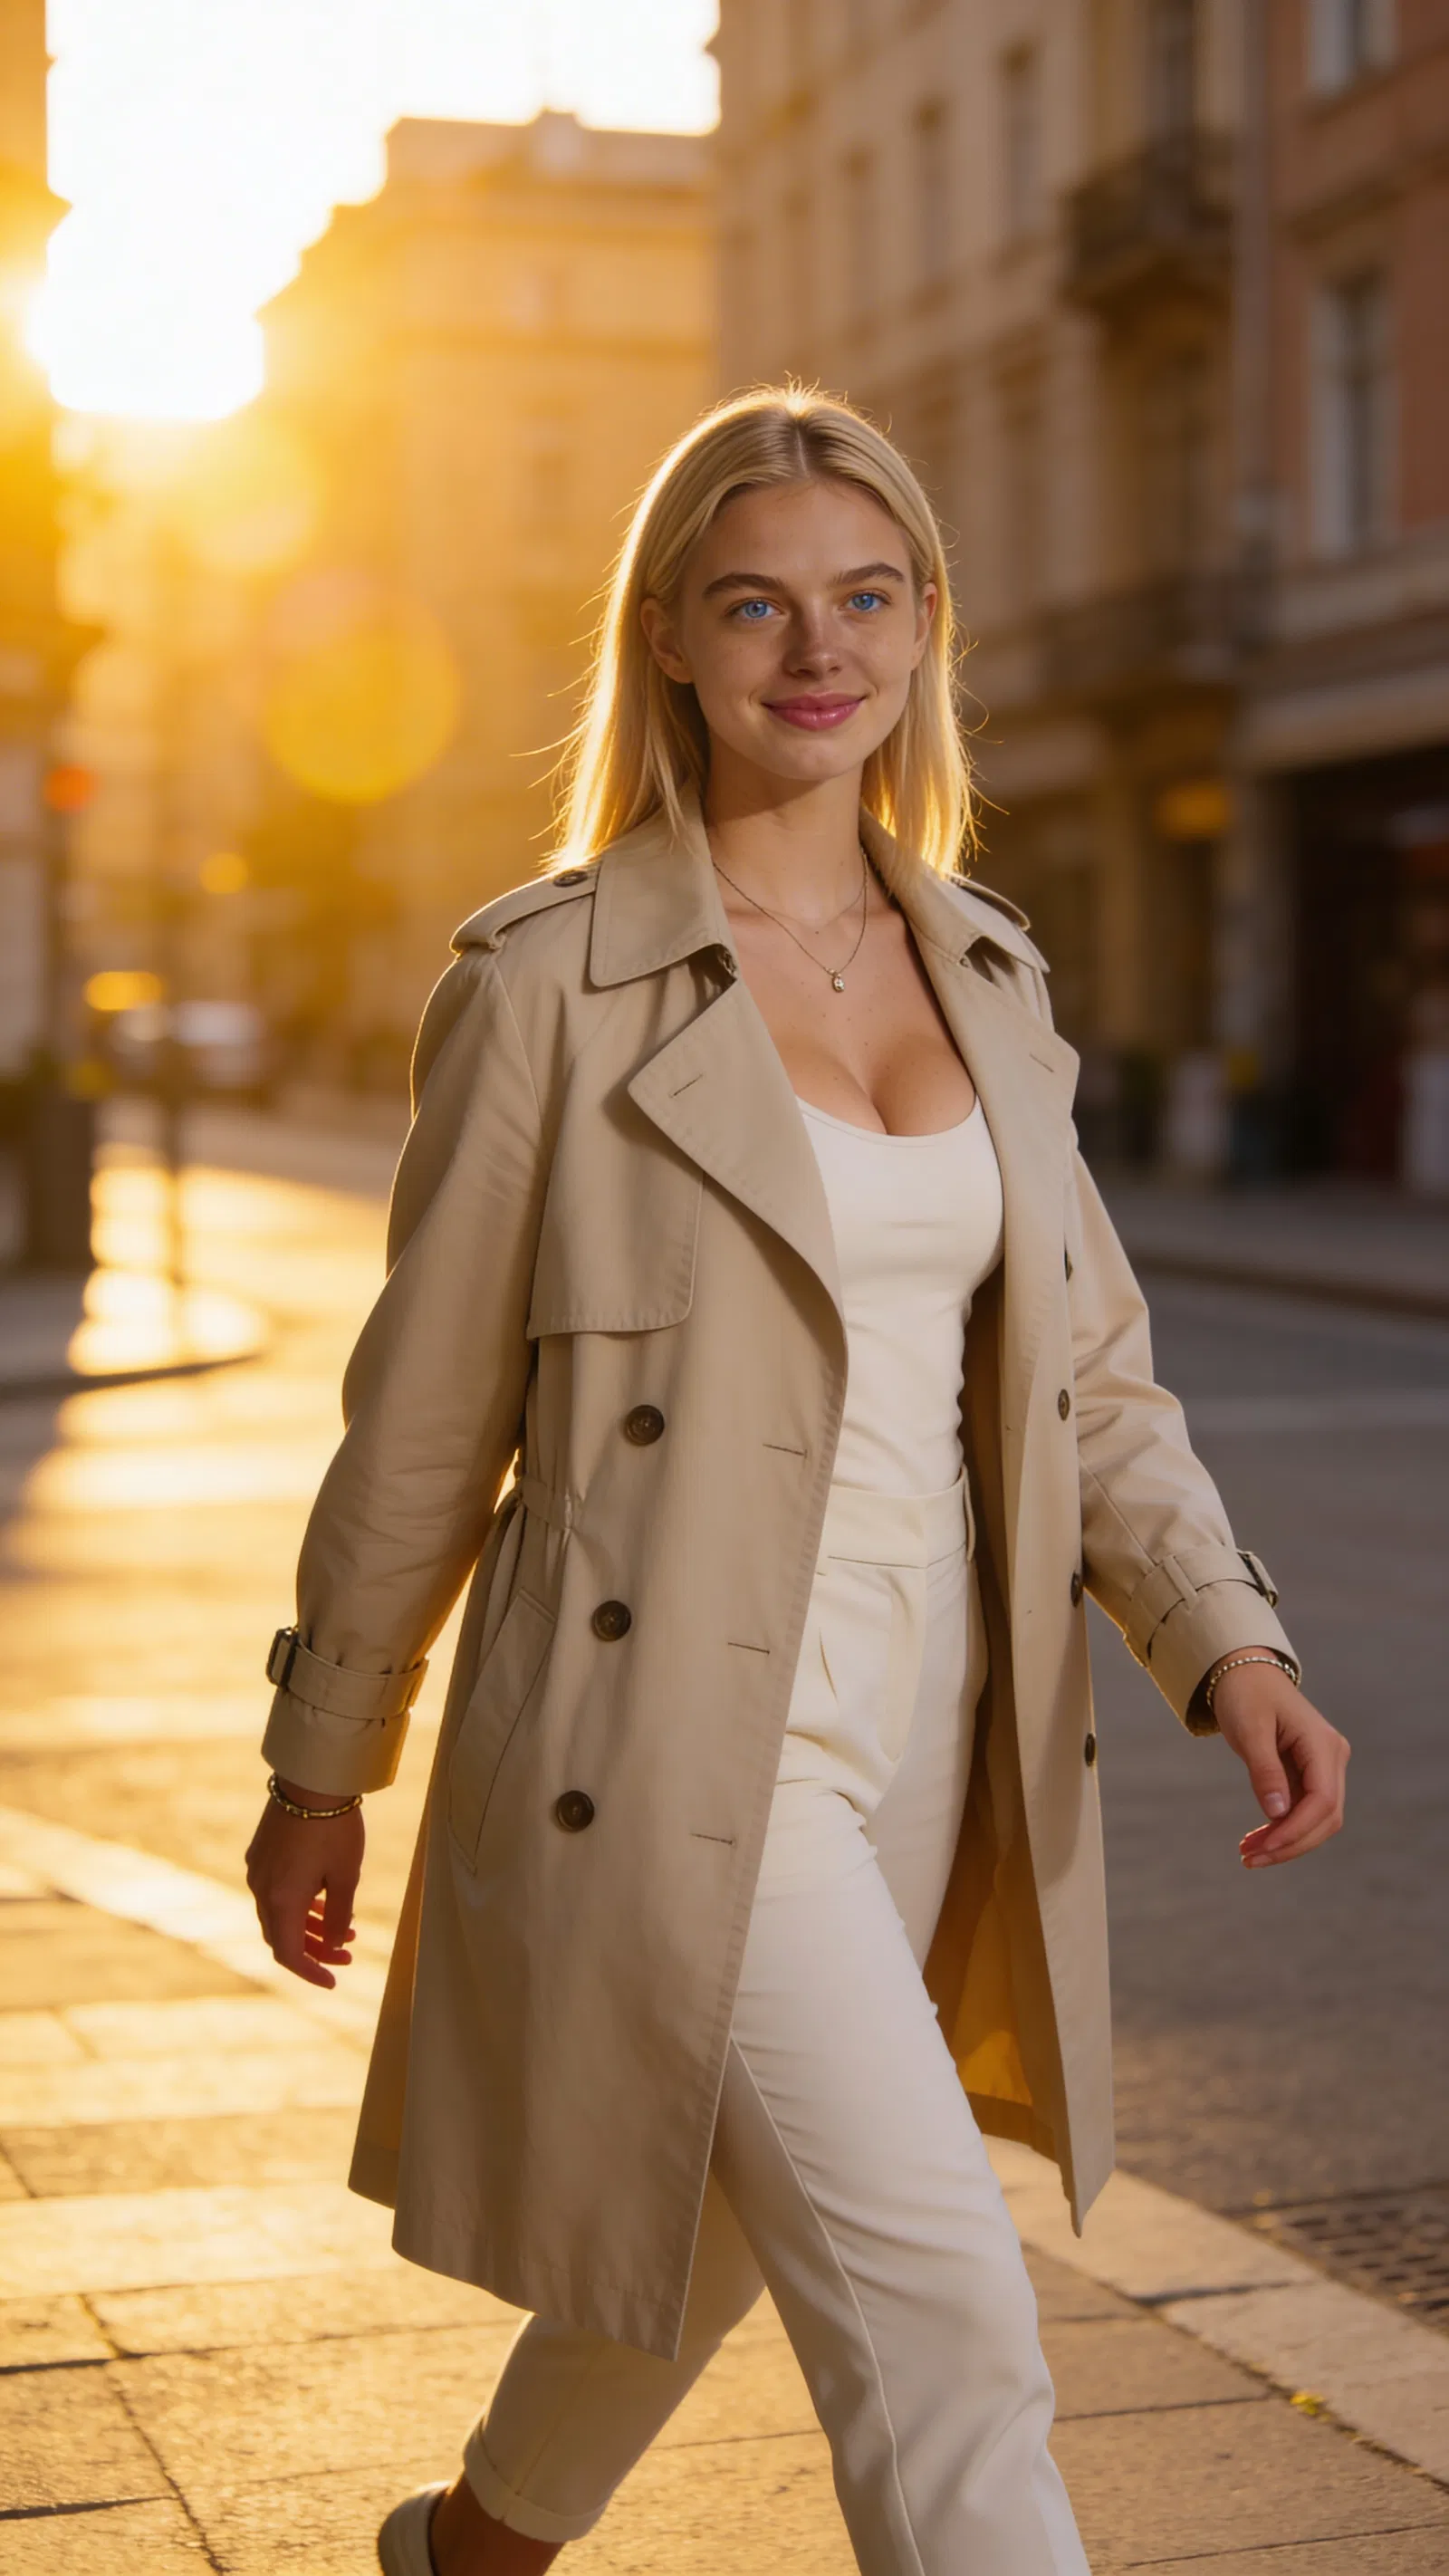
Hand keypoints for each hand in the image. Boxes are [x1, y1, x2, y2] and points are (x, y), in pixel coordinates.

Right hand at [245, 1783, 363, 1986]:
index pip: (290, 1954)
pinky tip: (324, 1901)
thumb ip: (340, 1916)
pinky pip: (276, 1892)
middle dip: (315, 1951)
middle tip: (348, 1955)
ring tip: (345, 1930)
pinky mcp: (260, 1854)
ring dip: (309, 1927)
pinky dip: (298, 1905)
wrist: (311, 1778)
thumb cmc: (334, 1827)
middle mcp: (262, 1889)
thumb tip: (336, 1945)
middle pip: (283, 1937)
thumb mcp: (346, 1876)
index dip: (311, 1972)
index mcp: (281, 1901)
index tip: (333, 1980)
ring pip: (279, 1914)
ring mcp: (258, 1870)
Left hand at [1208, 1659, 1349, 1868]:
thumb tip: (1278, 1814)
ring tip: (1248, 1854)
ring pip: (1317, 1819)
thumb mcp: (1250, 1730)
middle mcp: (1332, 1758)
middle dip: (1291, 1843)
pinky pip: (1304, 1811)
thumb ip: (1265, 1771)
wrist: (1245, 1675)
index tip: (1265, 1847)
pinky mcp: (1310, 1775)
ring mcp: (1324, 1768)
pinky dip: (1283, 1829)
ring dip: (1286, 1841)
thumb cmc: (1246, 1695)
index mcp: (1323, 1744)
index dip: (1297, 1830)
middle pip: (1326, 1816)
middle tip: (1250, 1859)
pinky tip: (1258, 1840)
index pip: (1323, 1800)